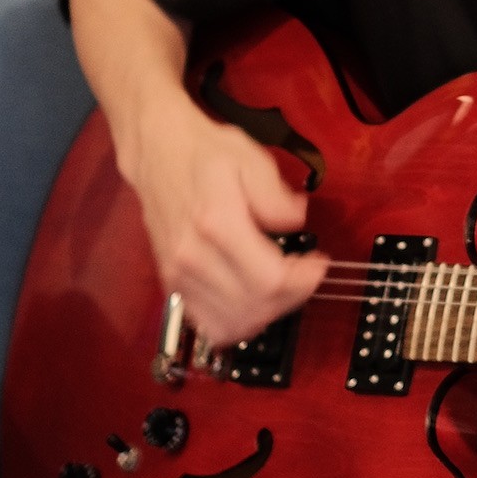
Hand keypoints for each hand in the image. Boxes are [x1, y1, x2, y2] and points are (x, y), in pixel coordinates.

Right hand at [124, 88, 328, 346]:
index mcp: (217, 223)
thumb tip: (296, 222)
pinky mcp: (172, 283)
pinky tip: (254, 300)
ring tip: (281, 287)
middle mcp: (193, 256)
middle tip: (304, 273)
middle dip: (293, 297)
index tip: (319, 263)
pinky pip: (208, 325)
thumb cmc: (205, 152)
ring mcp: (179, 274)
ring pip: (232, 324)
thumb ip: (278, 196)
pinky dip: (238, 323)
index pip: (270, 280)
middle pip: (255, 307)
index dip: (305, 281)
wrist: (158, 152)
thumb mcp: (252, 159)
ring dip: (268, 313)